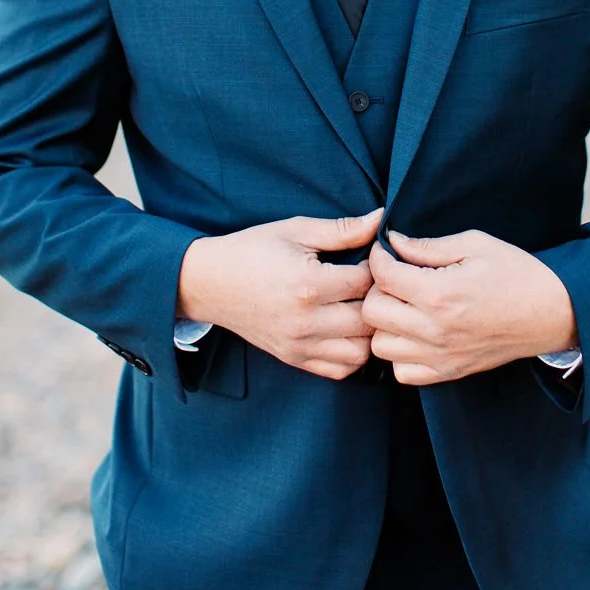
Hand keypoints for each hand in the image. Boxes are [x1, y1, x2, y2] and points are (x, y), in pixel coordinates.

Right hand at [177, 208, 381, 379]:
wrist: (210, 283)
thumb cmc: (252, 250)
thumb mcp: (295, 231)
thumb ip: (341, 229)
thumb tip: (379, 218)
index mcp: (308, 285)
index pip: (365, 282)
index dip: (376, 268)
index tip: (372, 258)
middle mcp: (306, 321)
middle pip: (368, 320)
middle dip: (377, 300)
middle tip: (373, 285)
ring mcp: (299, 345)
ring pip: (360, 352)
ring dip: (369, 332)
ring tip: (362, 308)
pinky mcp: (294, 358)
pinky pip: (339, 370)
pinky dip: (353, 354)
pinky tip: (349, 330)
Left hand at [361, 229, 577, 385]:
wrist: (552, 312)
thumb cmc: (517, 273)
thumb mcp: (475, 244)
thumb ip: (428, 245)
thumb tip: (394, 242)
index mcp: (440, 293)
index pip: (383, 276)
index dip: (378, 257)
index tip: (386, 251)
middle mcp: (435, 329)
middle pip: (372, 312)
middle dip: (377, 288)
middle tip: (395, 277)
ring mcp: (440, 356)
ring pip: (380, 344)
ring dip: (385, 322)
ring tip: (403, 305)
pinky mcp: (448, 372)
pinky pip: (401, 372)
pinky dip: (400, 353)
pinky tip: (414, 332)